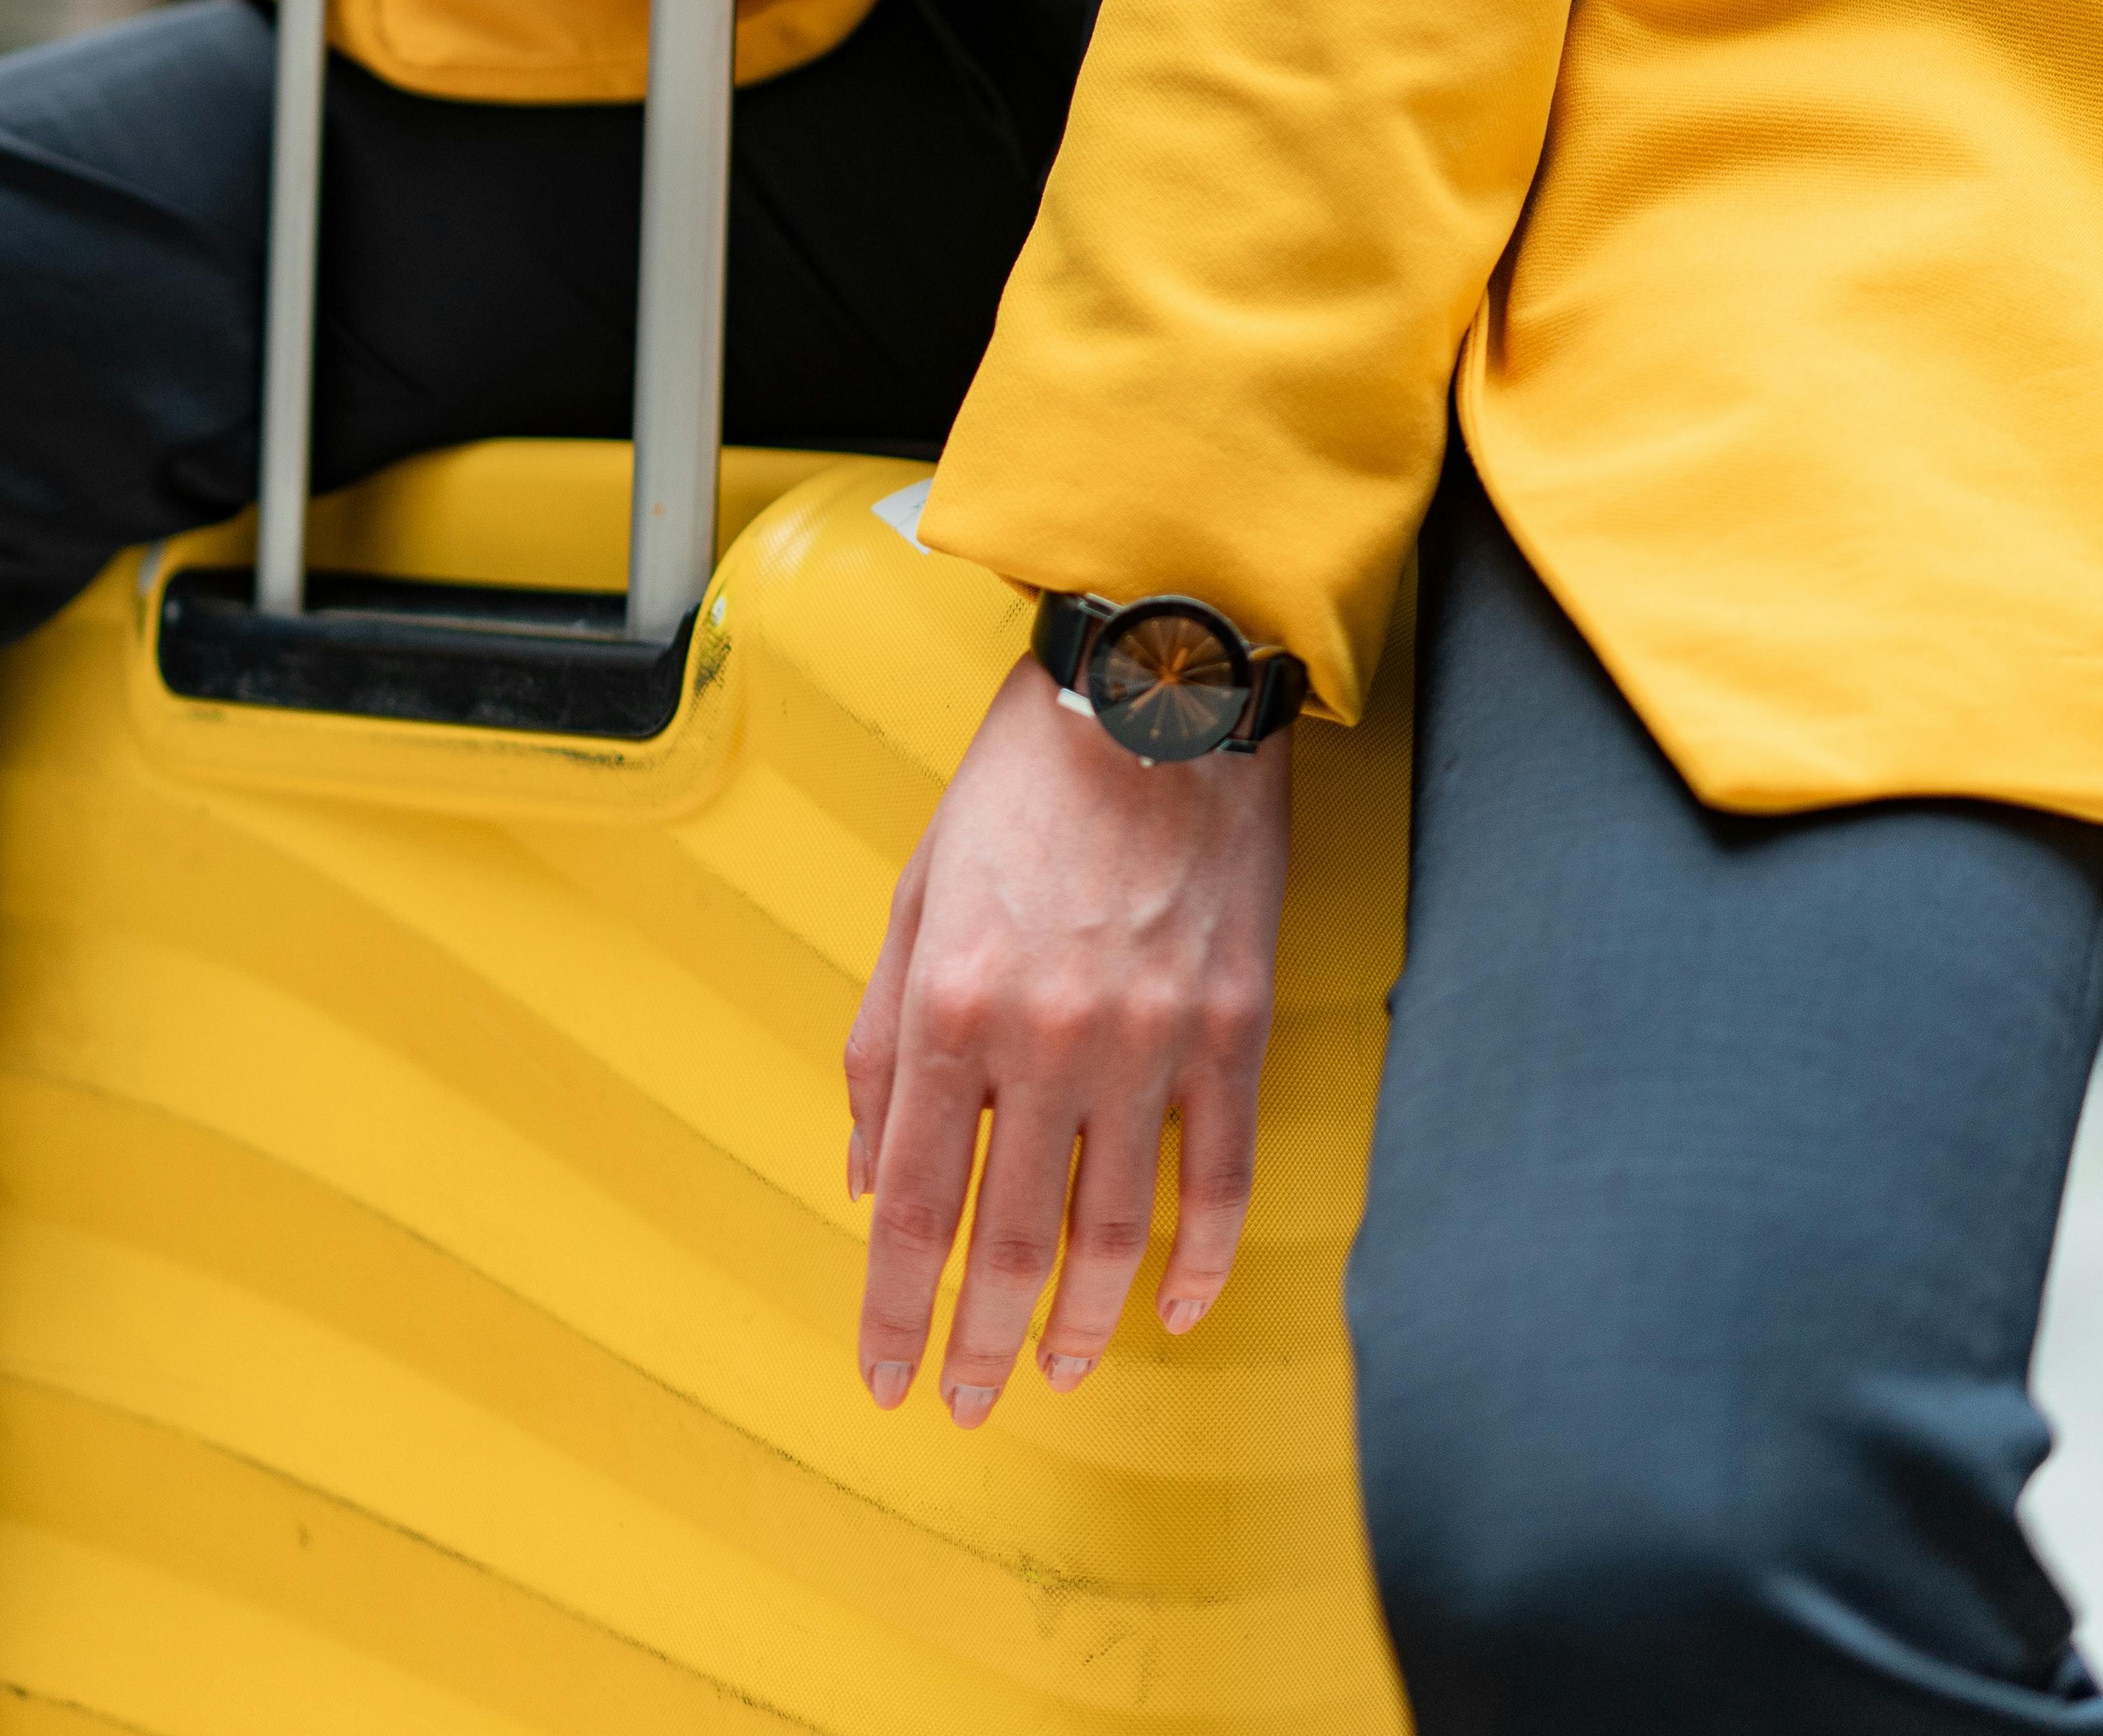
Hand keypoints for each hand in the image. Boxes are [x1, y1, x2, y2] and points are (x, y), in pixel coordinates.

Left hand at [842, 651, 1290, 1425]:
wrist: (1154, 696)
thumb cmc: (1023, 785)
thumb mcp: (917, 898)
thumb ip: (884, 1046)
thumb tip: (870, 1178)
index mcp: (952, 1005)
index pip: (914, 1206)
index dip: (896, 1309)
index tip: (886, 1378)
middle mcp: (1047, 1040)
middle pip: (1008, 1242)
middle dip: (979, 1345)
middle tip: (968, 1405)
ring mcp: (1149, 1040)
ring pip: (1114, 1231)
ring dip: (1081, 1320)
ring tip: (1057, 1369)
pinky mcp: (1232, 1028)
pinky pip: (1223, 1177)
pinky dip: (1203, 1259)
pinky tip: (1179, 1308)